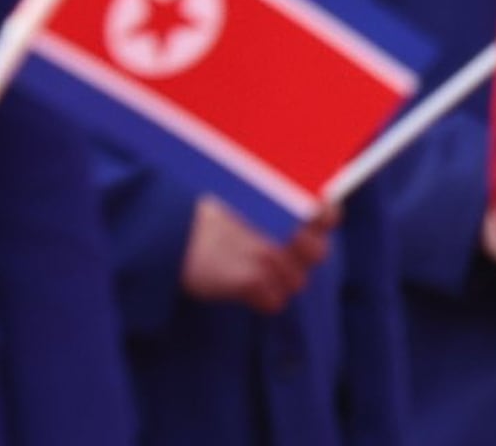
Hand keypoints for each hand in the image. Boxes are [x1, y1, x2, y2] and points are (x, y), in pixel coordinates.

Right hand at [181, 198, 331, 312]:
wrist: (166, 229)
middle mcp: (285, 225)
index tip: (308, 231)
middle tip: (268, 256)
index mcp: (287, 199)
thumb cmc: (206, 210)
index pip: (329, 216)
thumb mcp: (249, 192)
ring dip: (278, 281)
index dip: (319, 227)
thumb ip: (283, 203)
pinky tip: (239, 287)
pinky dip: (261, 300)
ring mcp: (270, 253)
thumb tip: (318, 211)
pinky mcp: (250, 280)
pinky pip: (274, 302)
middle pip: (317, 254)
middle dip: (298, 258)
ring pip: (297, 282)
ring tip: (249, 271)